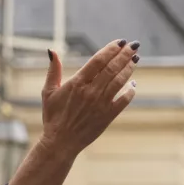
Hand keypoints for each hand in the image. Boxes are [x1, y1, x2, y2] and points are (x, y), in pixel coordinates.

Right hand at [39, 39, 138, 155]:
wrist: (61, 142)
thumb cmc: (53, 116)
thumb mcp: (48, 91)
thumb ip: (53, 70)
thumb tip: (52, 51)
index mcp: (77, 83)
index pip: (98, 60)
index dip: (111, 49)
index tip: (121, 42)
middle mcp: (91, 91)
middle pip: (112, 68)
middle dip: (125, 55)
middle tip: (134, 45)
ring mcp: (101, 104)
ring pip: (119, 81)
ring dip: (129, 68)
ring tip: (135, 59)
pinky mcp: (108, 116)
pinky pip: (124, 100)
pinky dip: (130, 91)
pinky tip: (133, 84)